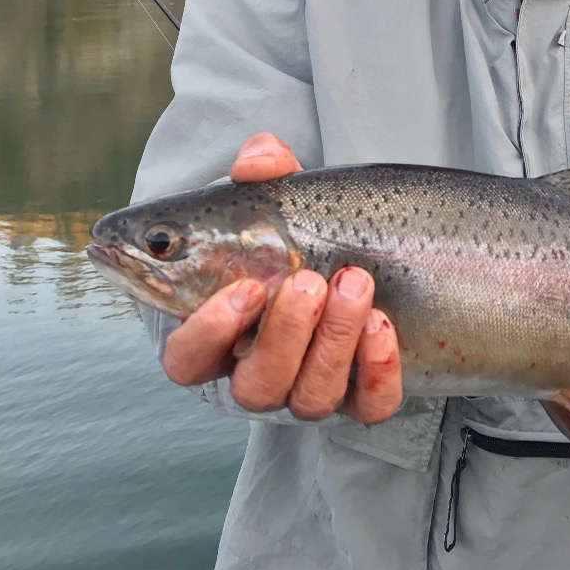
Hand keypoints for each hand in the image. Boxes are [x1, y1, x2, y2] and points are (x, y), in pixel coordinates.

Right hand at [160, 133, 404, 424]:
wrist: (359, 245)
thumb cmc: (295, 228)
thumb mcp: (276, 194)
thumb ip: (261, 168)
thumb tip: (256, 163)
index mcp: (217, 333)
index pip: (186, 360)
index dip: (207, 334)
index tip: (246, 289)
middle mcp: (259, 371)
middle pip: (255, 388)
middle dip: (285, 335)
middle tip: (309, 281)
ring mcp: (311, 387)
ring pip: (311, 398)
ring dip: (333, 342)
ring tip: (354, 283)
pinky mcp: (364, 393)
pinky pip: (370, 406)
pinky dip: (377, 370)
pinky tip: (383, 324)